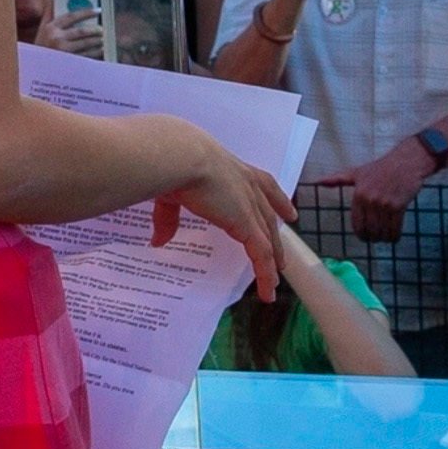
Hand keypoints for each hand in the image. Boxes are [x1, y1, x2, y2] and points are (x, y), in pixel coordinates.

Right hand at [147, 148, 294, 298]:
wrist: (182, 158)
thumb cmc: (175, 165)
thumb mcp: (172, 192)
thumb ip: (168, 218)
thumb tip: (158, 241)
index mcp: (234, 170)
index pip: (264, 185)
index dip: (278, 200)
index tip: (290, 214)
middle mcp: (248, 186)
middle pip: (269, 214)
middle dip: (278, 234)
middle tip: (283, 252)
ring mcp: (250, 206)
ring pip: (268, 238)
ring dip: (274, 259)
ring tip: (276, 278)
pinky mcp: (248, 225)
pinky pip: (262, 255)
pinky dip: (265, 274)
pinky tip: (267, 290)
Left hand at [345, 135, 437, 237]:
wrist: (406, 161)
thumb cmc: (381, 167)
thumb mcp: (357, 172)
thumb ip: (337, 179)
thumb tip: (317, 182)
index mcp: (358, 194)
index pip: (357, 224)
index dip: (362, 235)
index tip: (366, 237)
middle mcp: (369, 200)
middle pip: (370, 231)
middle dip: (374, 238)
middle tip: (378, 238)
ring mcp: (384, 203)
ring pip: (382, 232)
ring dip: (385, 238)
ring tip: (387, 235)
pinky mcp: (398, 206)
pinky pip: (395, 230)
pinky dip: (395, 237)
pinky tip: (395, 235)